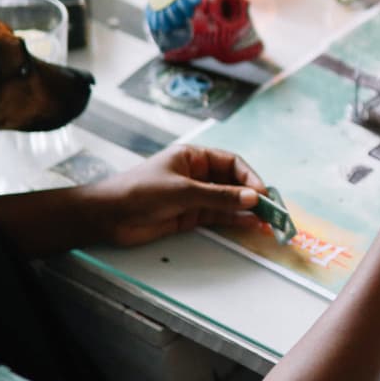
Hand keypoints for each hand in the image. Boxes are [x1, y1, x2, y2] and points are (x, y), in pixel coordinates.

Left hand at [93, 144, 268, 247]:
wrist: (108, 216)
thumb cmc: (140, 191)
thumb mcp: (182, 191)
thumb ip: (218, 196)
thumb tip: (252, 198)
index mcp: (193, 157)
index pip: (230, 163)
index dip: (249, 177)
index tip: (262, 193)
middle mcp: (196, 174)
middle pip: (232, 182)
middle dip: (251, 194)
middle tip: (271, 209)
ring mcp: (194, 195)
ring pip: (227, 200)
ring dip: (245, 209)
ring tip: (266, 220)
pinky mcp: (189, 215)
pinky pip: (217, 215)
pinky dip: (233, 219)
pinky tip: (248, 223)